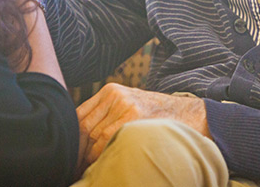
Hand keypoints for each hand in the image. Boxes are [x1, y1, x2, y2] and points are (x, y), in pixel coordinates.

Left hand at [76, 83, 209, 169]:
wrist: (189, 114)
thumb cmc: (156, 115)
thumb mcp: (129, 105)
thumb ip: (107, 115)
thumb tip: (80, 141)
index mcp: (110, 91)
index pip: (79, 115)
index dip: (73, 138)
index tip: (70, 154)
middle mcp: (115, 95)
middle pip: (84, 126)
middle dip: (79, 149)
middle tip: (76, 166)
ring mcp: (125, 105)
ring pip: (94, 136)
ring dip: (89, 155)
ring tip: (89, 167)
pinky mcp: (134, 117)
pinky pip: (108, 140)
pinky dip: (102, 154)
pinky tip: (105, 162)